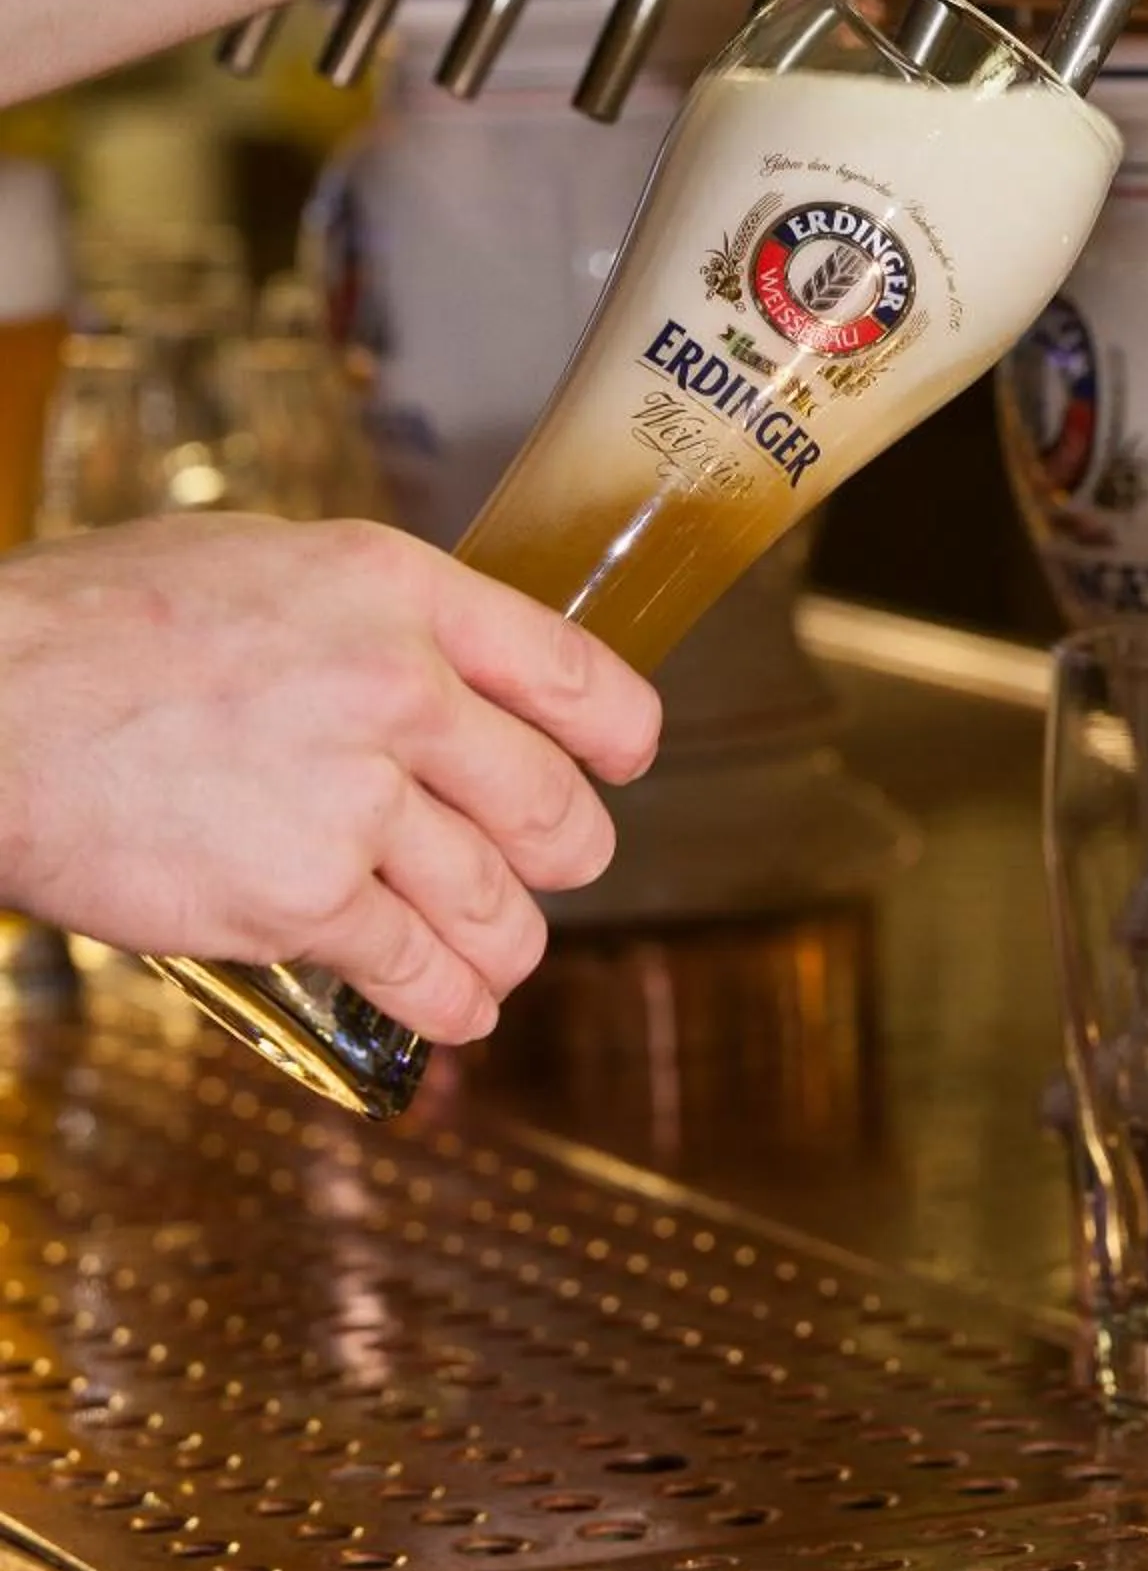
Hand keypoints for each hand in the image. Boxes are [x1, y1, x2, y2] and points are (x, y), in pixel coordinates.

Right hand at [0, 517, 659, 1041]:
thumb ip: (366, 611)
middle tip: (557, 862)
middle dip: (567, 848)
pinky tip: (456, 1009)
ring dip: (512, 941)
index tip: (625, 757)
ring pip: (500, 900)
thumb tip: (435, 661)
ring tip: (503, 953)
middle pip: (552, 801)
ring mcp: (353, 799)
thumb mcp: (265, 562)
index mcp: (398, 588)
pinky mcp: (298, 898)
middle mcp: (397, 687)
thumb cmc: (99, 622)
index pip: (572, 669)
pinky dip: (452, 1003)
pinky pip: (420, 970)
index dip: (618, 730)